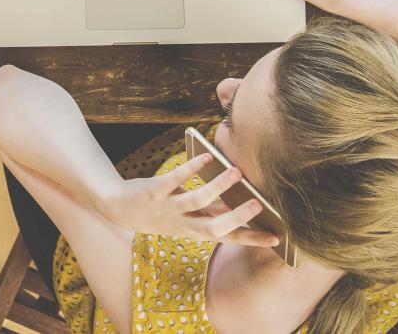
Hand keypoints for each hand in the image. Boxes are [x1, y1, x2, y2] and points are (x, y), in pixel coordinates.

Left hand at [98, 153, 279, 246]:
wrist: (119, 210)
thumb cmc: (161, 212)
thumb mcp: (187, 220)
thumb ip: (213, 213)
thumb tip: (241, 207)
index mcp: (195, 231)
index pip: (228, 238)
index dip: (252, 239)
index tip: (277, 237)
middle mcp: (183, 224)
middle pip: (214, 226)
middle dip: (237, 217)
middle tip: (258, 205)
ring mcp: (168, 208)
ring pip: (196, 201)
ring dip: (218, 187)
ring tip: (236, 172)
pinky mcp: (154, 191)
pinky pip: (174, 180)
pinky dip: (190, 169)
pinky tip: (205, 158)